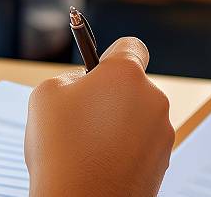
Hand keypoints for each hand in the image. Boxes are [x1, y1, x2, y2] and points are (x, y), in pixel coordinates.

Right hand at [25, 38, 174, 196]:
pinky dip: (123, 150)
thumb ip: (70, 78)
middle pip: (130, 86)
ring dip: (115, 125)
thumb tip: (83, 85)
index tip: (95, 72)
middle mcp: (153, 100)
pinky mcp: (163, 163)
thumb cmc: (60, 150)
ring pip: (135, 117)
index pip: (131, 46)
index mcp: (126, 75)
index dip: (110, 55)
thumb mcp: (46, 94)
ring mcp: (162, 134)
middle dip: (108, 97)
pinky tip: (99, 165)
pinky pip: (141, 145)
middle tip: (79, 117)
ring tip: (86, 148)